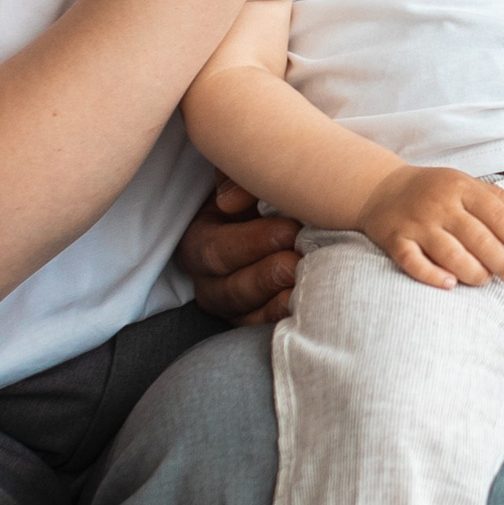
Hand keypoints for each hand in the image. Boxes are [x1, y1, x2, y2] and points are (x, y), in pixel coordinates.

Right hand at [180, 180, 301, 325]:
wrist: (285, 216)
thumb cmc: (263, 191)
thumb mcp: (246, 177)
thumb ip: (238, 178)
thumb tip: (229, 203)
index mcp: (199, 239)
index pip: (215, 249)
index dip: (250, 243)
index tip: (288, 230)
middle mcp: (209, 278)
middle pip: (229, 287)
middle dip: (265, 276)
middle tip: (297, 261)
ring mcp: (231, 305)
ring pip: (245, 313)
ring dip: (275, 300)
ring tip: (304, 283)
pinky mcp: (253, 319)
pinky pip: (262, 327)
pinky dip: (282, 317)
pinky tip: (304, 306)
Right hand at [359, 167, 503, 291]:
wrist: (381, 188)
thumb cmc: (432, 189)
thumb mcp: (465, 184)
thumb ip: (497, 200)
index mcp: (460, 188)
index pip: (496, 214)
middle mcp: (439, 205)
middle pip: (477, 238)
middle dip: (500, 261)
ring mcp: (417, 224)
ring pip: (450, 254)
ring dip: (473, 272)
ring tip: (485, 281)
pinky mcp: (396, 240)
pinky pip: (414, 263)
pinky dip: (432, 276)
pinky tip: (450, 284)